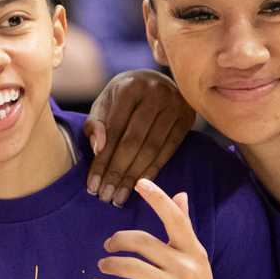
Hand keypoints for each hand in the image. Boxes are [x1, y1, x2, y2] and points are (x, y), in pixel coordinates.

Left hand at [84, 70, 194, 205]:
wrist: (155, 81)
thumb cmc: (124, 97)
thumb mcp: (105, 104)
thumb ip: (95, 124)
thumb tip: (97, 148)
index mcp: (129, 87)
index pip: (113, 131)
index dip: (101, 160)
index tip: (92, 186)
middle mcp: (154, 92)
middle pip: (133, 141)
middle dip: (117, 172)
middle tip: (106, 197)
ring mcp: (174, 104)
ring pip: (151, 148)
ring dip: (134, 177)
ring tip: (119, 197)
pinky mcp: (188, 116)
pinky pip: (169, 149)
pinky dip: (153, 170)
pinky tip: (141, 186)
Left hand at [91, 179, 228, 278]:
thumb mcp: (195, 258)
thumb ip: (184, 227)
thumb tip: (180, 194)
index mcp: (194, 250)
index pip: (176, 219)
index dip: (158, 199)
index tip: (140, 183)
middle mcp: (187, 267)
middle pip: (145, 244)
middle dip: (120, 241)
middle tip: (108, 246)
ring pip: (135, 270)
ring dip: (112, 265)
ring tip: (103, 265)